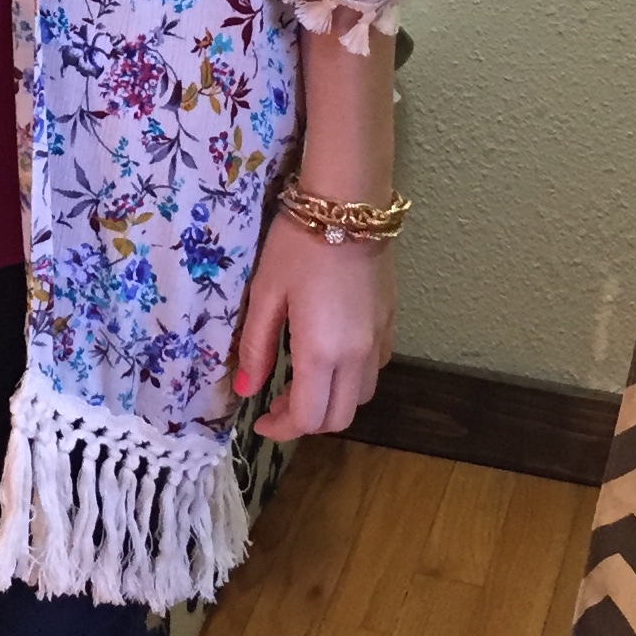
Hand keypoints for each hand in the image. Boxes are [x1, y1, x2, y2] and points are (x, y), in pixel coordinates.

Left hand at [231, 207, 394, 442]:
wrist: (348, 205)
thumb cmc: (297, 245)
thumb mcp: (265, 294)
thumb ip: (256, 347)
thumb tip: (246, 390)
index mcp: (321, 351)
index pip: (308, 417)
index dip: (281, 429)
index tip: (259, 421)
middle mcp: (357, 355)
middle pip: (339, 417)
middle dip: (306, 422)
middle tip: (276, 404)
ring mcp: (378, 339)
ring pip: (361, 396)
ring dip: (332, 402)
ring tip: (302, 383)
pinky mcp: (390, 322)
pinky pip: (375, 369)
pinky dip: (353, 379)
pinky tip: (331, 357)